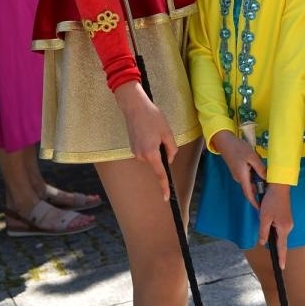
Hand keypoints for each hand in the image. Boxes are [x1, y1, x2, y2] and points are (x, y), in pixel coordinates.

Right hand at [115, 81, 176, 199]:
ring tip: (153, 131)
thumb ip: (171, 149)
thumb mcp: (167, 132)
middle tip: (162, 135)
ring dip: (156, 148)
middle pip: (158, 162)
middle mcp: (141, 156)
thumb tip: (169, 159)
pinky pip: (147, 152)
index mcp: (151, 153)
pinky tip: (148, 132)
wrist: (134, 107)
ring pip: (152, 156)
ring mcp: (135, 152)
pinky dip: (151, 146)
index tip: (166, 197)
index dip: (164, 186)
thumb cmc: (152, 117)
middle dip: (163, 153)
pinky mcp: (133, 148)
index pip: (160, 174)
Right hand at [210, 130, 265, 207]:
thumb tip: (266, 178)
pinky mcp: (237, 170)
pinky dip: (254, 176)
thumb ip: (259, 168)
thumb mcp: (252, 157)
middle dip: (259, 191)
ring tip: (267, 180)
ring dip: (257, 182)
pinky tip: (260, 171)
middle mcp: (239, 178)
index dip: (254, 202)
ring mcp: (237, 174)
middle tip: (270, 192)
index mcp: (242, 177)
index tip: (260, 209)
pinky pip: (247, 176)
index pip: (249, 194)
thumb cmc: (238, 148)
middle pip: (250, 188)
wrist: (225, 142)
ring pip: (249, 182)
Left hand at [258, 183, 292, 266]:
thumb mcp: (264, 217)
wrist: (279, 186)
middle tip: (266, 237)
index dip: (281, 257)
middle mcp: (289, 227)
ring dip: (272, 233)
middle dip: (273, 243)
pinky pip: (280, 228)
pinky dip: (274, 228)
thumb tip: (263, 243)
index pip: (282, 247)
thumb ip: (263, 231)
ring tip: (265, 223)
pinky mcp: (286, 218)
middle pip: (280, 240)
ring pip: (279, 233)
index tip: (282, 267)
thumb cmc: (271, 201)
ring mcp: (288, 222)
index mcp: (284, 228)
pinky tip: (268, 221)